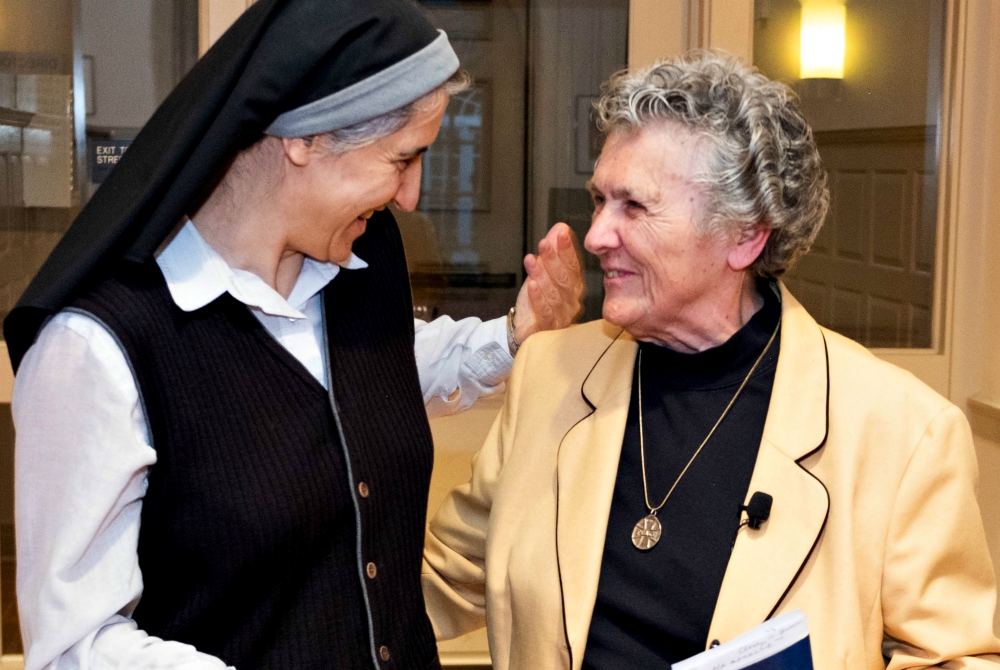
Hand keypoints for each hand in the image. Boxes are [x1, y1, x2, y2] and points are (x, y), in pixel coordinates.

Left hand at [513, 222, 584, 344]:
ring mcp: (561, 317)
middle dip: (554, 259)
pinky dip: (538, 299)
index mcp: (574, 287)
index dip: (567, 250)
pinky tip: (532, 285)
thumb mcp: (543, 271)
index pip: (573, 266)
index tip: (561, 233)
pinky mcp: (547, 329)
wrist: (526, 328)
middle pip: (565, 280)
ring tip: (532, 260)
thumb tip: (561, 227)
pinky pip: (545, 313)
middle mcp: (571, 302)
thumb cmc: (538, 299)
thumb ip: (553, 250)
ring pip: (554, 295)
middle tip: (544, 243)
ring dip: (543, 276)